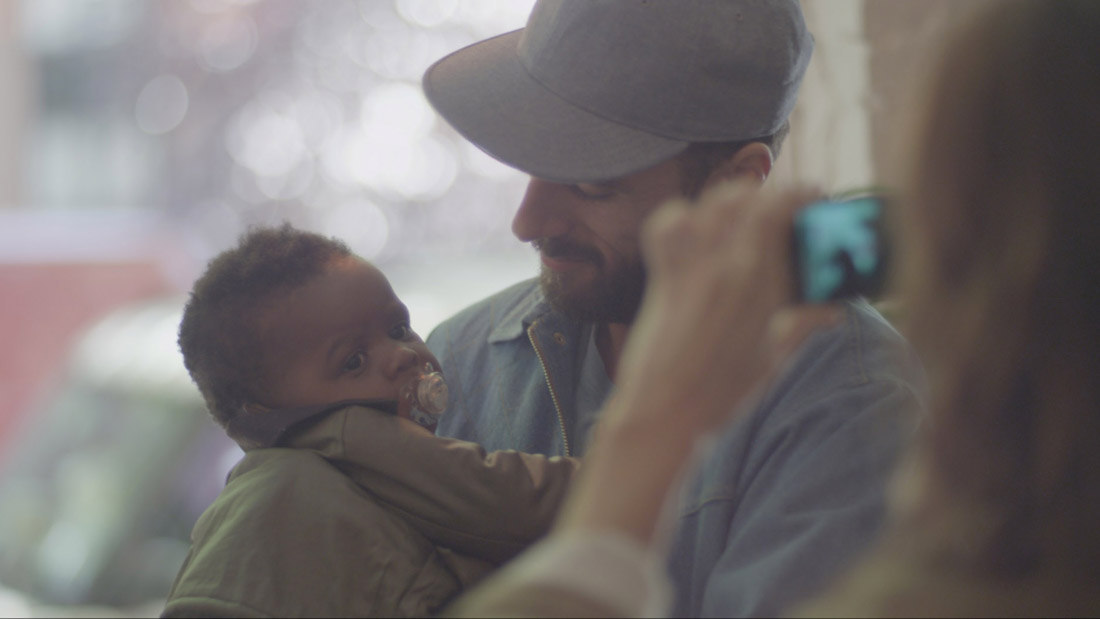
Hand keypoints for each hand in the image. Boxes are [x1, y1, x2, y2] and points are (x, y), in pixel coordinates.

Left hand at [609, 180, 842, 434]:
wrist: (666, 411)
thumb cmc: (722, 392)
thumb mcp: (776, 356)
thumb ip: (804, 323)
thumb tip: (835, 308)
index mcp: (757, 283)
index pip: (778, 208)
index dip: (799, 193)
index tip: (815, 196)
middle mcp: (721, 265)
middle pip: (746, 198)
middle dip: (769, 194)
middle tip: (781, 209)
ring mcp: (687, 267)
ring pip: (710, 203)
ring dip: (732, 199)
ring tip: (745, 213)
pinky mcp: (662, 275)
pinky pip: (667, 223)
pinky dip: (683, 215)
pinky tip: (697, 229)